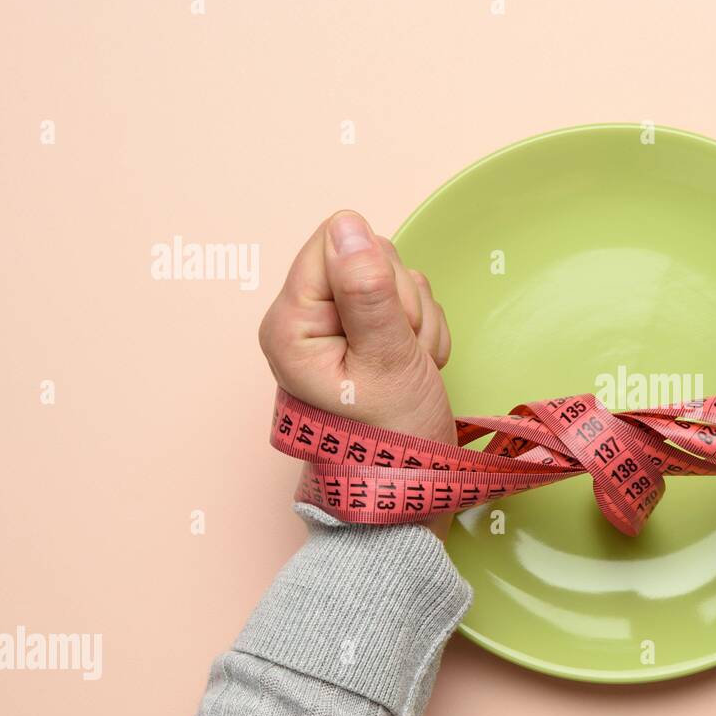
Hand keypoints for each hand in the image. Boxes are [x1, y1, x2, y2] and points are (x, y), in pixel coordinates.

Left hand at [259, 211, 455, 538]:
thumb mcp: (387, 361)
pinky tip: (416, 367)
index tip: (387, 329)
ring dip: (418, 321)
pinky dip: (424, 334)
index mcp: (291, 322)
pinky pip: (408, 304)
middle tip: (402, 355)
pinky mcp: (366, 336)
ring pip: (395, 280)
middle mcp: (306, 320)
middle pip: (369, 257)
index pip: (337, 242)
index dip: (376, 276)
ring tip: (410, 368)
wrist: (411, 491)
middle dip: (402, 303)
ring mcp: (337, 328)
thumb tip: (348, 224)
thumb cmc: (392, 441)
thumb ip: (367, 291)